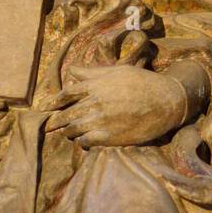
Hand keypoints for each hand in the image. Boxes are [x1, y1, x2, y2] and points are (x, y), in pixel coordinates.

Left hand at [45, 64, 186, 146]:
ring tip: (69, 132)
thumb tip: (71, 70)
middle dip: (55, 121)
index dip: (53, 102)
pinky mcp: (109, 137)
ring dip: (69, 131)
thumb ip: (92, 72)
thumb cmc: (142, 82)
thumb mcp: (118, 71)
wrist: (166, 102)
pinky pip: (86, 142)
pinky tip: (84, 140)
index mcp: (96, 85)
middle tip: (49, 126)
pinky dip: (81, 142)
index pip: (66, 94)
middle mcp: (95, 103)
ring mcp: (101, 121)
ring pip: (73, 129)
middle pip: (66, 114)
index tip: (46, 107)